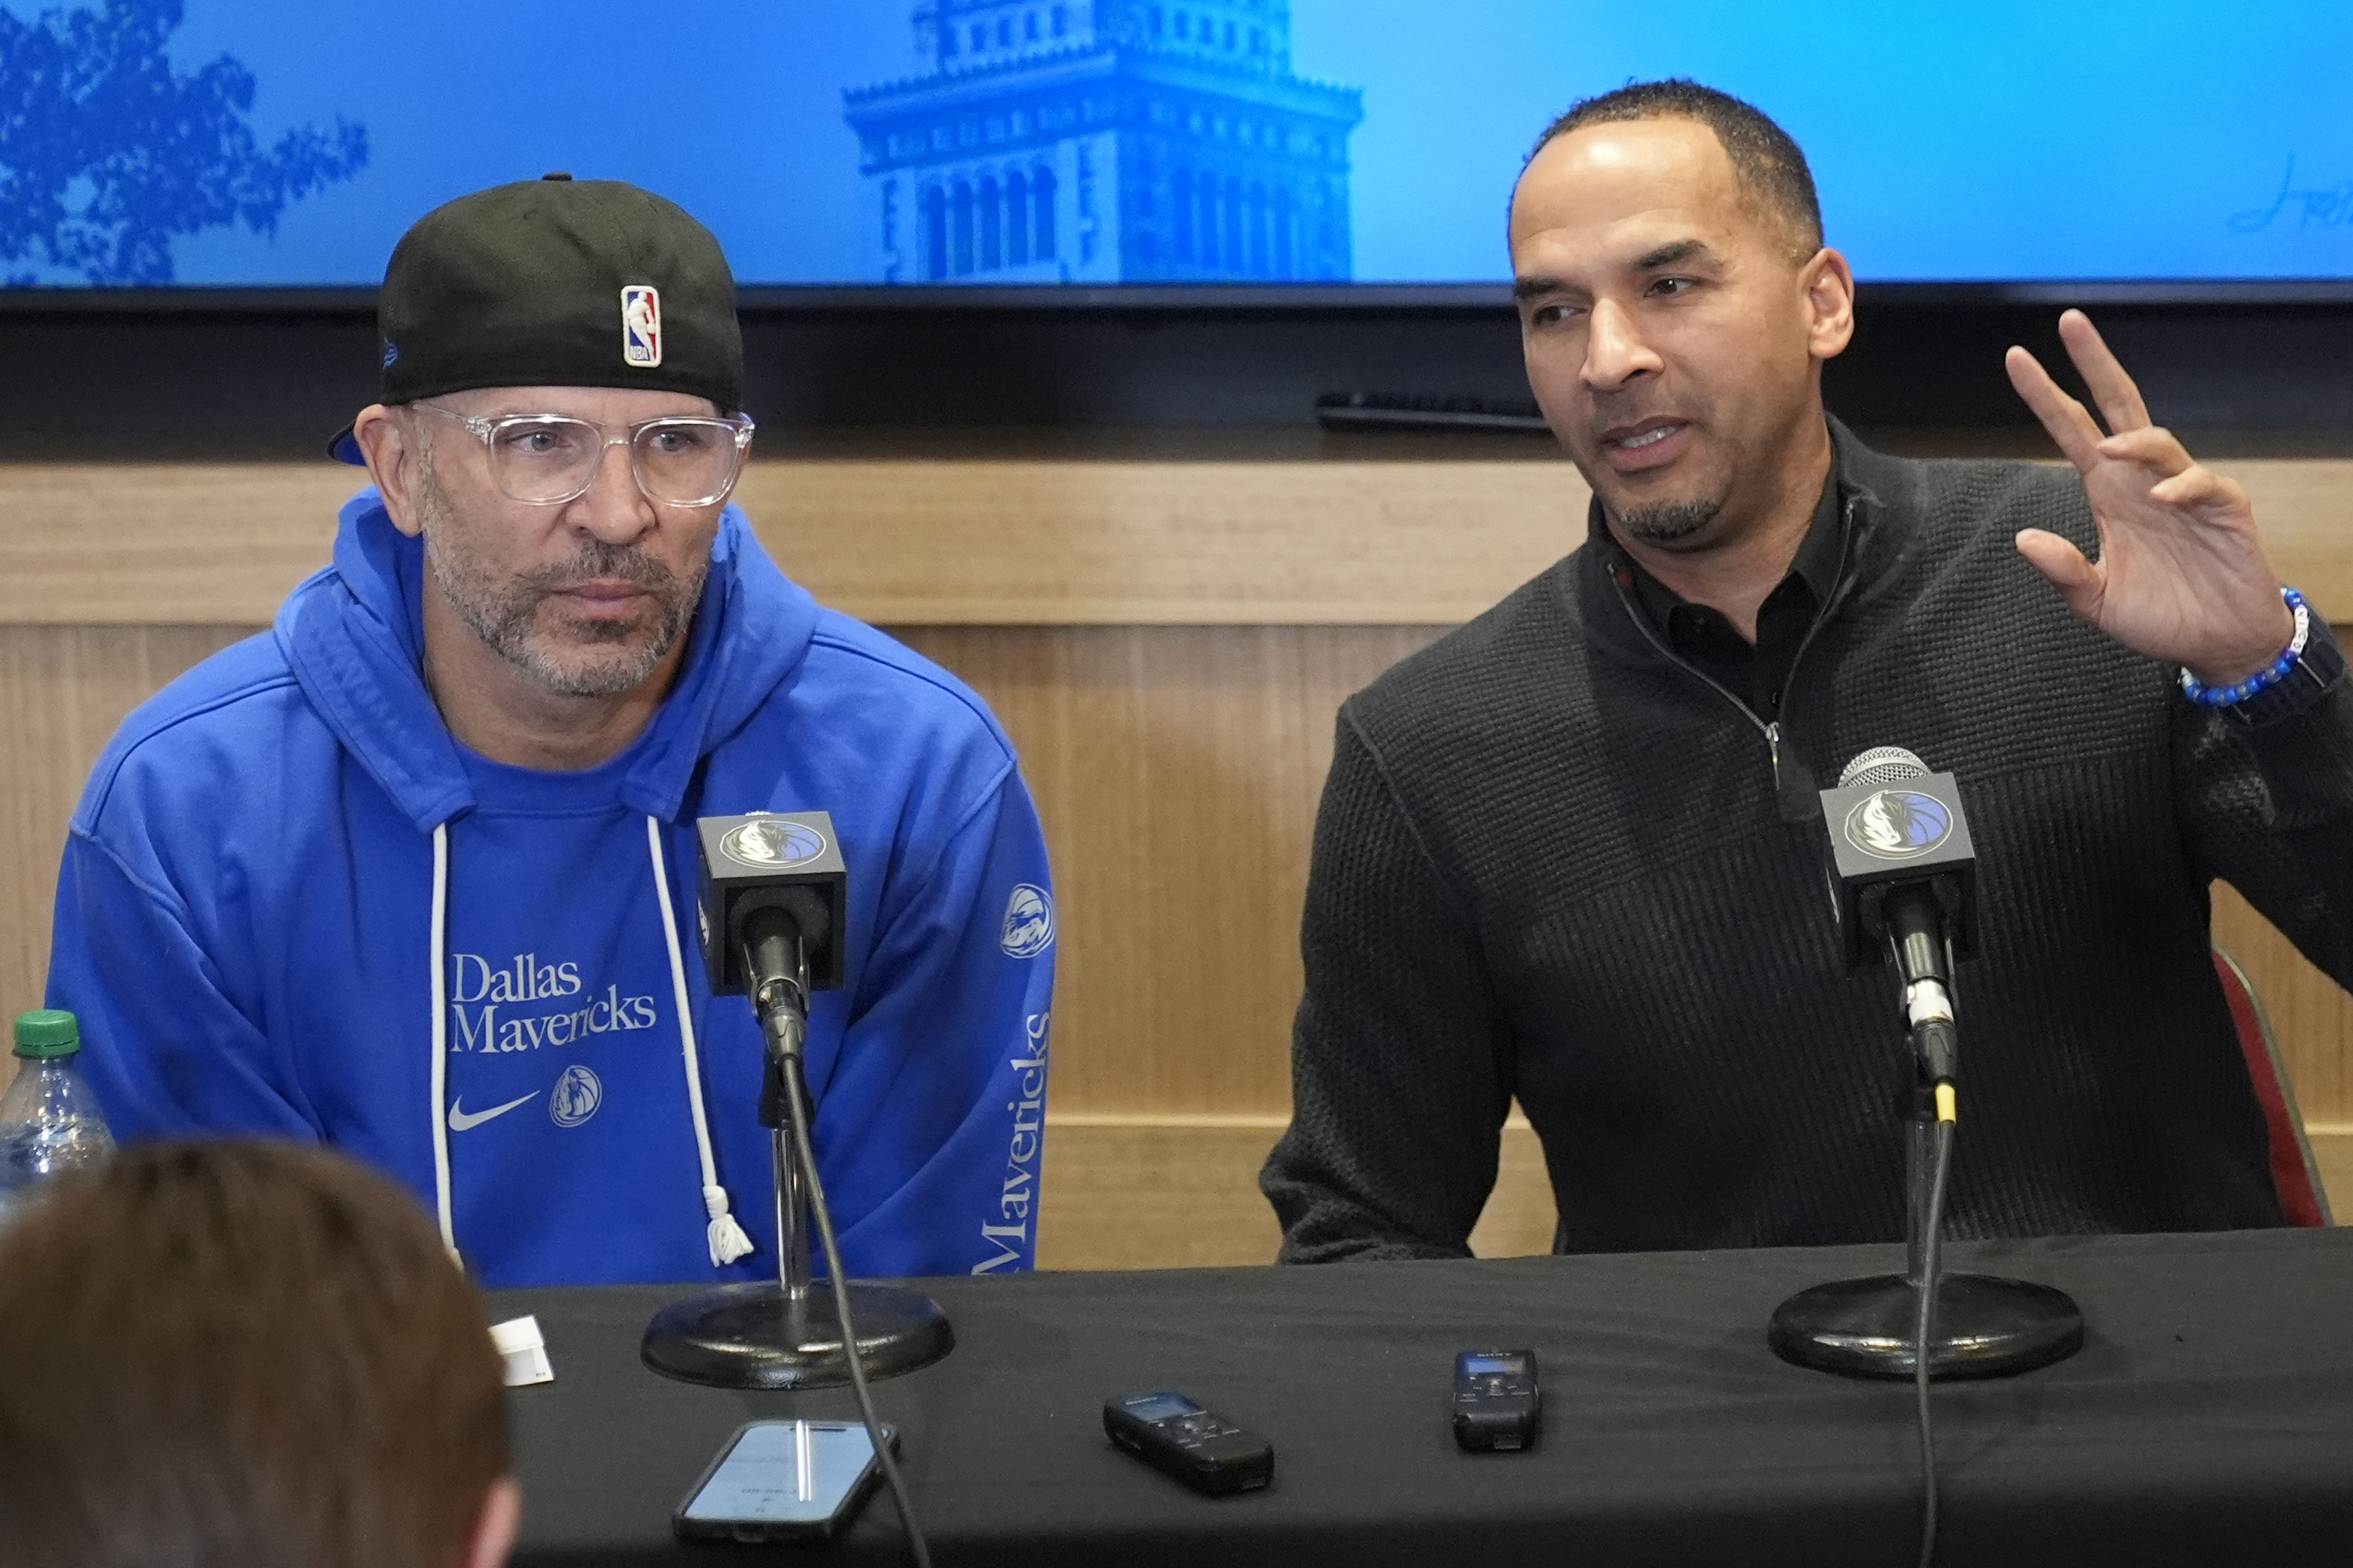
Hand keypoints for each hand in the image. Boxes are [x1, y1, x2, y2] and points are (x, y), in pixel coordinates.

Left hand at [2006, 309, 2292, 685]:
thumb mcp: (2096, 601)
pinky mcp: (2223, 507)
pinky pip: (2202, 483)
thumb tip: (2023, 538)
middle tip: (2068, 323)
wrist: (2218, 642)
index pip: (2073, 431)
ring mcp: (2184, 489)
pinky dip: (2182, 485)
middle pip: (2118, 408)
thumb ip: (2062, 571)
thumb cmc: (2160, 617)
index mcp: (2107, 493)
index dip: (2047, 396)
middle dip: (2095, 364)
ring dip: (2133, 440)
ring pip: (2159, 441)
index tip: (2016, 359)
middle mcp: (2141, 480)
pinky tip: (2164, 498)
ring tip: (2107, 449)